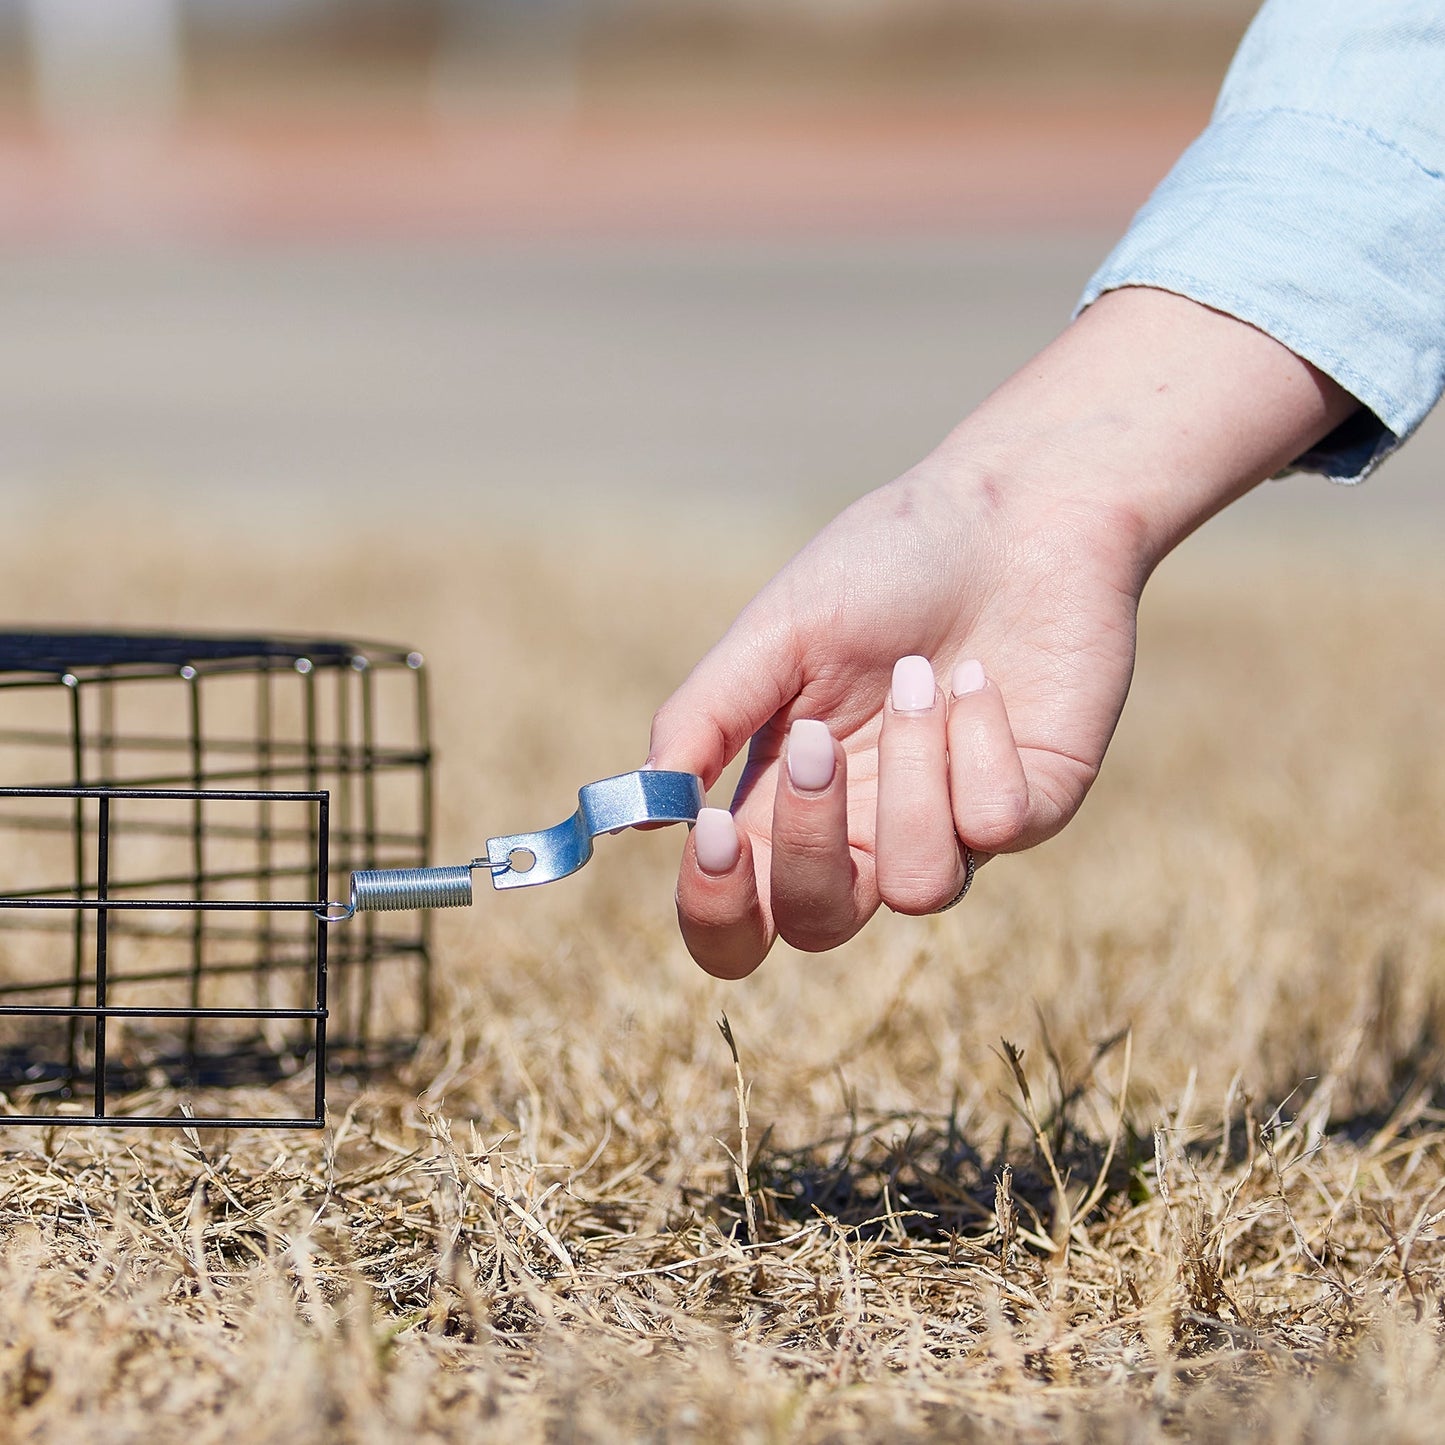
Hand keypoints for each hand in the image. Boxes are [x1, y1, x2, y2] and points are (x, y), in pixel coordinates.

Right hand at [648, 461, 1143, 975]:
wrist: (1017, 510)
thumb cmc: (886, 565)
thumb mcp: (778, 632)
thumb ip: (706, 717)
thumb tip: (640, 813)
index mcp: (791, 798)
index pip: (740, 913)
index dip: (717, 906)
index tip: (715, 832)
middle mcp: (869, 830)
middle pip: (816, 925)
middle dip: (807, 845)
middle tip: (815, 742)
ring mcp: (956, 827)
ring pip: (918, 887)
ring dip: (910, 775)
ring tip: (918, 675)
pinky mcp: (1035, 806)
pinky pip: (997, 825)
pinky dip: (980, 742)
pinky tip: (978, 678)